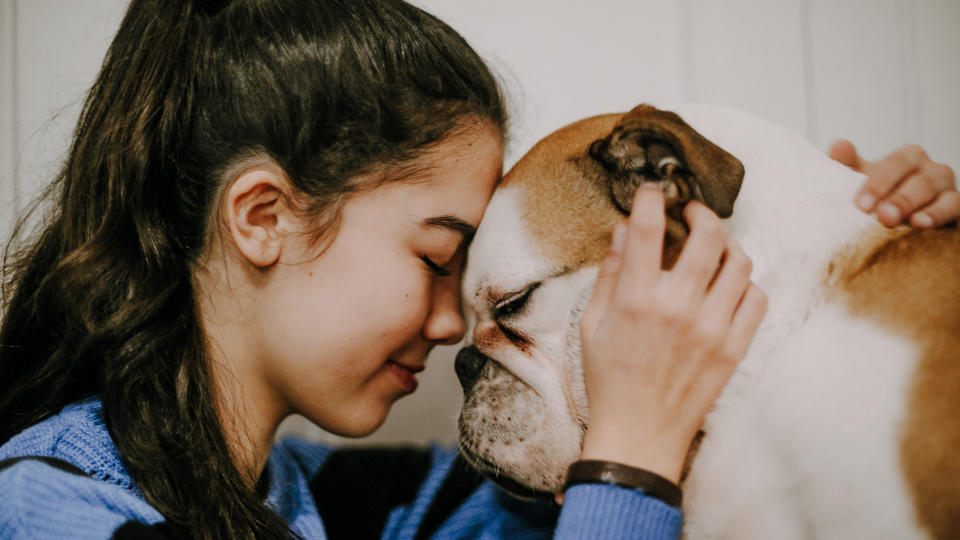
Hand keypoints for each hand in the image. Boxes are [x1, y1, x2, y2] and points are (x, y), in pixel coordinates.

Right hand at [578, 185, 766, 483]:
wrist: (639, 433)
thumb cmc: (609, 379)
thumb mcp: (592, 323)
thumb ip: (610, 273)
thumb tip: (624, 229)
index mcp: (636, 299)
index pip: (648, 229)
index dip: (651, 199)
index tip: (653, 192)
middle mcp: (678, 308)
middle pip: (708, 236)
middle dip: (701, 212)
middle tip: (693, 213)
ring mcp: (712, 328)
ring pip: (740, 263)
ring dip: (727, 246)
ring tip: (713, 249)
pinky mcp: (734, 347)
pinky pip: (757, 298)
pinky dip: (745, 284)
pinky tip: (727, 287)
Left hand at [829, 140, 958, 227]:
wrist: (902, 224)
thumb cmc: (879, 196)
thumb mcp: (861, 179)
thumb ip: (848, 164)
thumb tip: (837, 146)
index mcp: (909, 158)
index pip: (897, 164)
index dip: (878, 183)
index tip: (860, 205)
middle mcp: (933, 171)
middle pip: (920, 181)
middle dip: (899, 200)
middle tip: (881, 217)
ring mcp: (949, 191)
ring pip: (943, 196)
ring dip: (924, 211)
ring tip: (908, 223)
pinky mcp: (958, 211)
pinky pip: (955, 210)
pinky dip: (940, 216)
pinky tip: (923, 225)